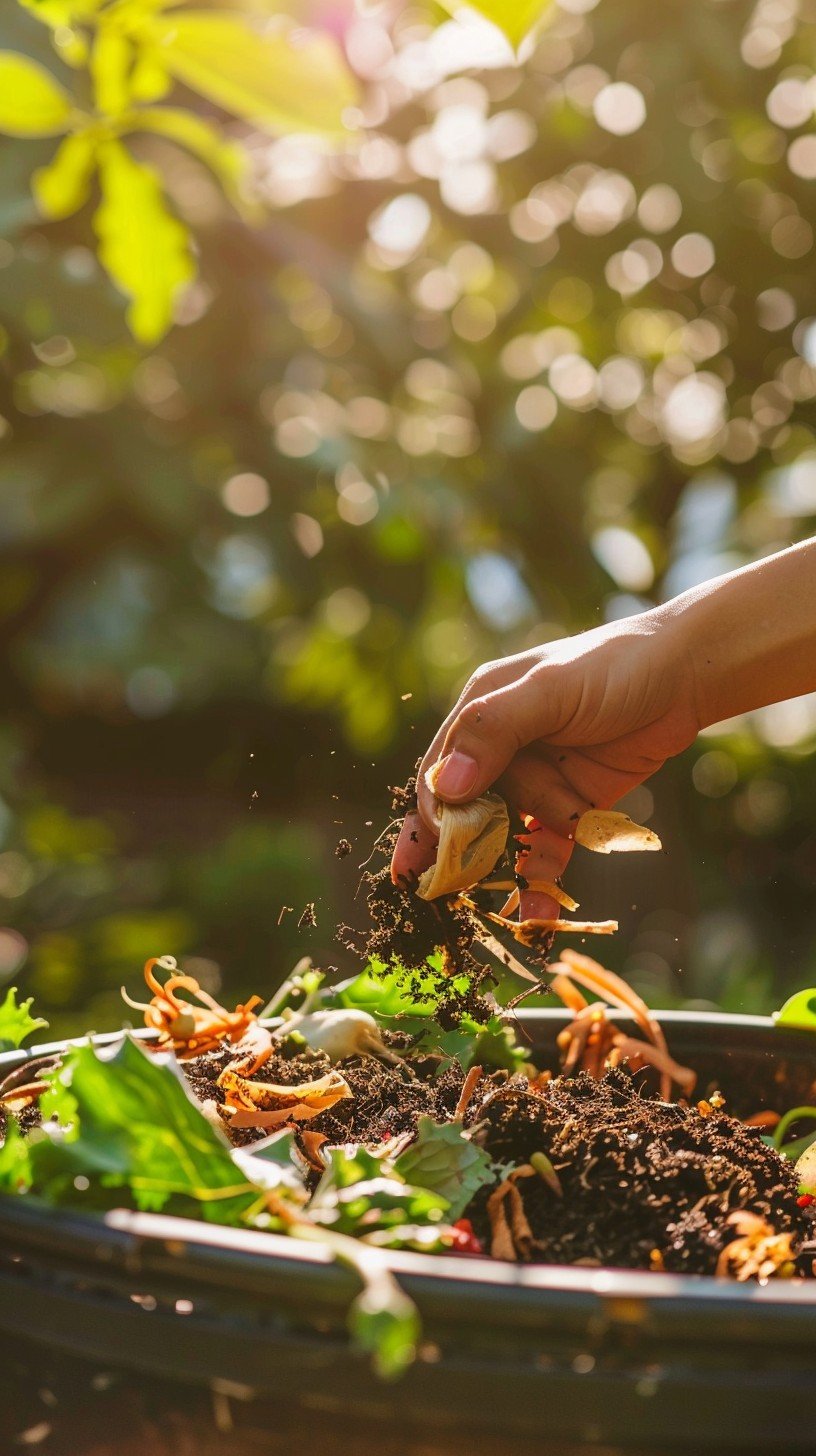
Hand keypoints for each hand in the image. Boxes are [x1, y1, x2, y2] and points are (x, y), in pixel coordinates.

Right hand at [390, 610, 698, 919]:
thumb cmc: (614, 666)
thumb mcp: (550, 691)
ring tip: (548, 862)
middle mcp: (502, 747)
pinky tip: (537, 912)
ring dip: (519, 858)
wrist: (686, 676)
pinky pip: (547, 850)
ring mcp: (538, 778)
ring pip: (510, 834)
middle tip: (447, 893)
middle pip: (468, 811)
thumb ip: (496, 731)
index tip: (435, 853)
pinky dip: (541, 882)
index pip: (440, 771)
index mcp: (481, 712)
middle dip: (464, 850)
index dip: (432, 815)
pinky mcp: (572, 805)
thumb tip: (449, 787)